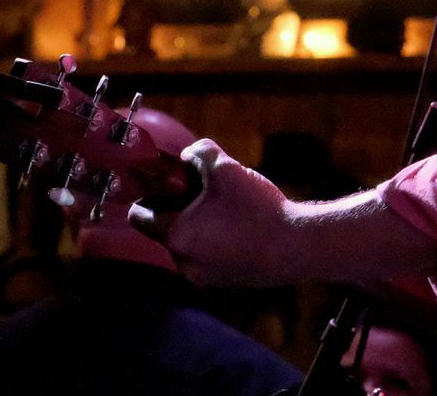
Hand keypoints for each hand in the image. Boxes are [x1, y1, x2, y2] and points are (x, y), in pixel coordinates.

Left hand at [136, 139, 297, 286]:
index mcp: (175, 236)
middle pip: (166, 229)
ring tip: (230, 209)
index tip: (166, 183)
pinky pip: (209, 257)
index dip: (148, 195)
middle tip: (207, 192)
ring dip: (200, 225)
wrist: (297, 247)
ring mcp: (204, 276)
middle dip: (180, 208)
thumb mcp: (226, 168)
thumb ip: (199, 154)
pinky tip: (243, 227)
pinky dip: (217, 242)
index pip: (139, 216)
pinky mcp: (225, 282)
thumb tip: (188, 157)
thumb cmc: (256, 209)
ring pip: (190, 243)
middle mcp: (183, 262)